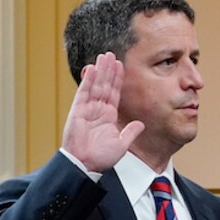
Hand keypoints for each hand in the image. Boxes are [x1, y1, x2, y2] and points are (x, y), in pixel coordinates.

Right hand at [61, 52, 144, 172]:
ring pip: (95, 85)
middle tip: (111, 54)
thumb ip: (130, 132)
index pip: (114, 93)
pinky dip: (88, 80)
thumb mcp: (121, 144)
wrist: (85, 165)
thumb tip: (141, 124)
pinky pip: (84, 93)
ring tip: (103, 56)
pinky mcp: (78, 111)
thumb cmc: (101, 158)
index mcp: (108, 116)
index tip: (120, 66)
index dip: (117, 79)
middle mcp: (98, 110)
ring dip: (100, 71)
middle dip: (108, 70)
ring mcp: (87, 109)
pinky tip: (93, 69)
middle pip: (104, 85)